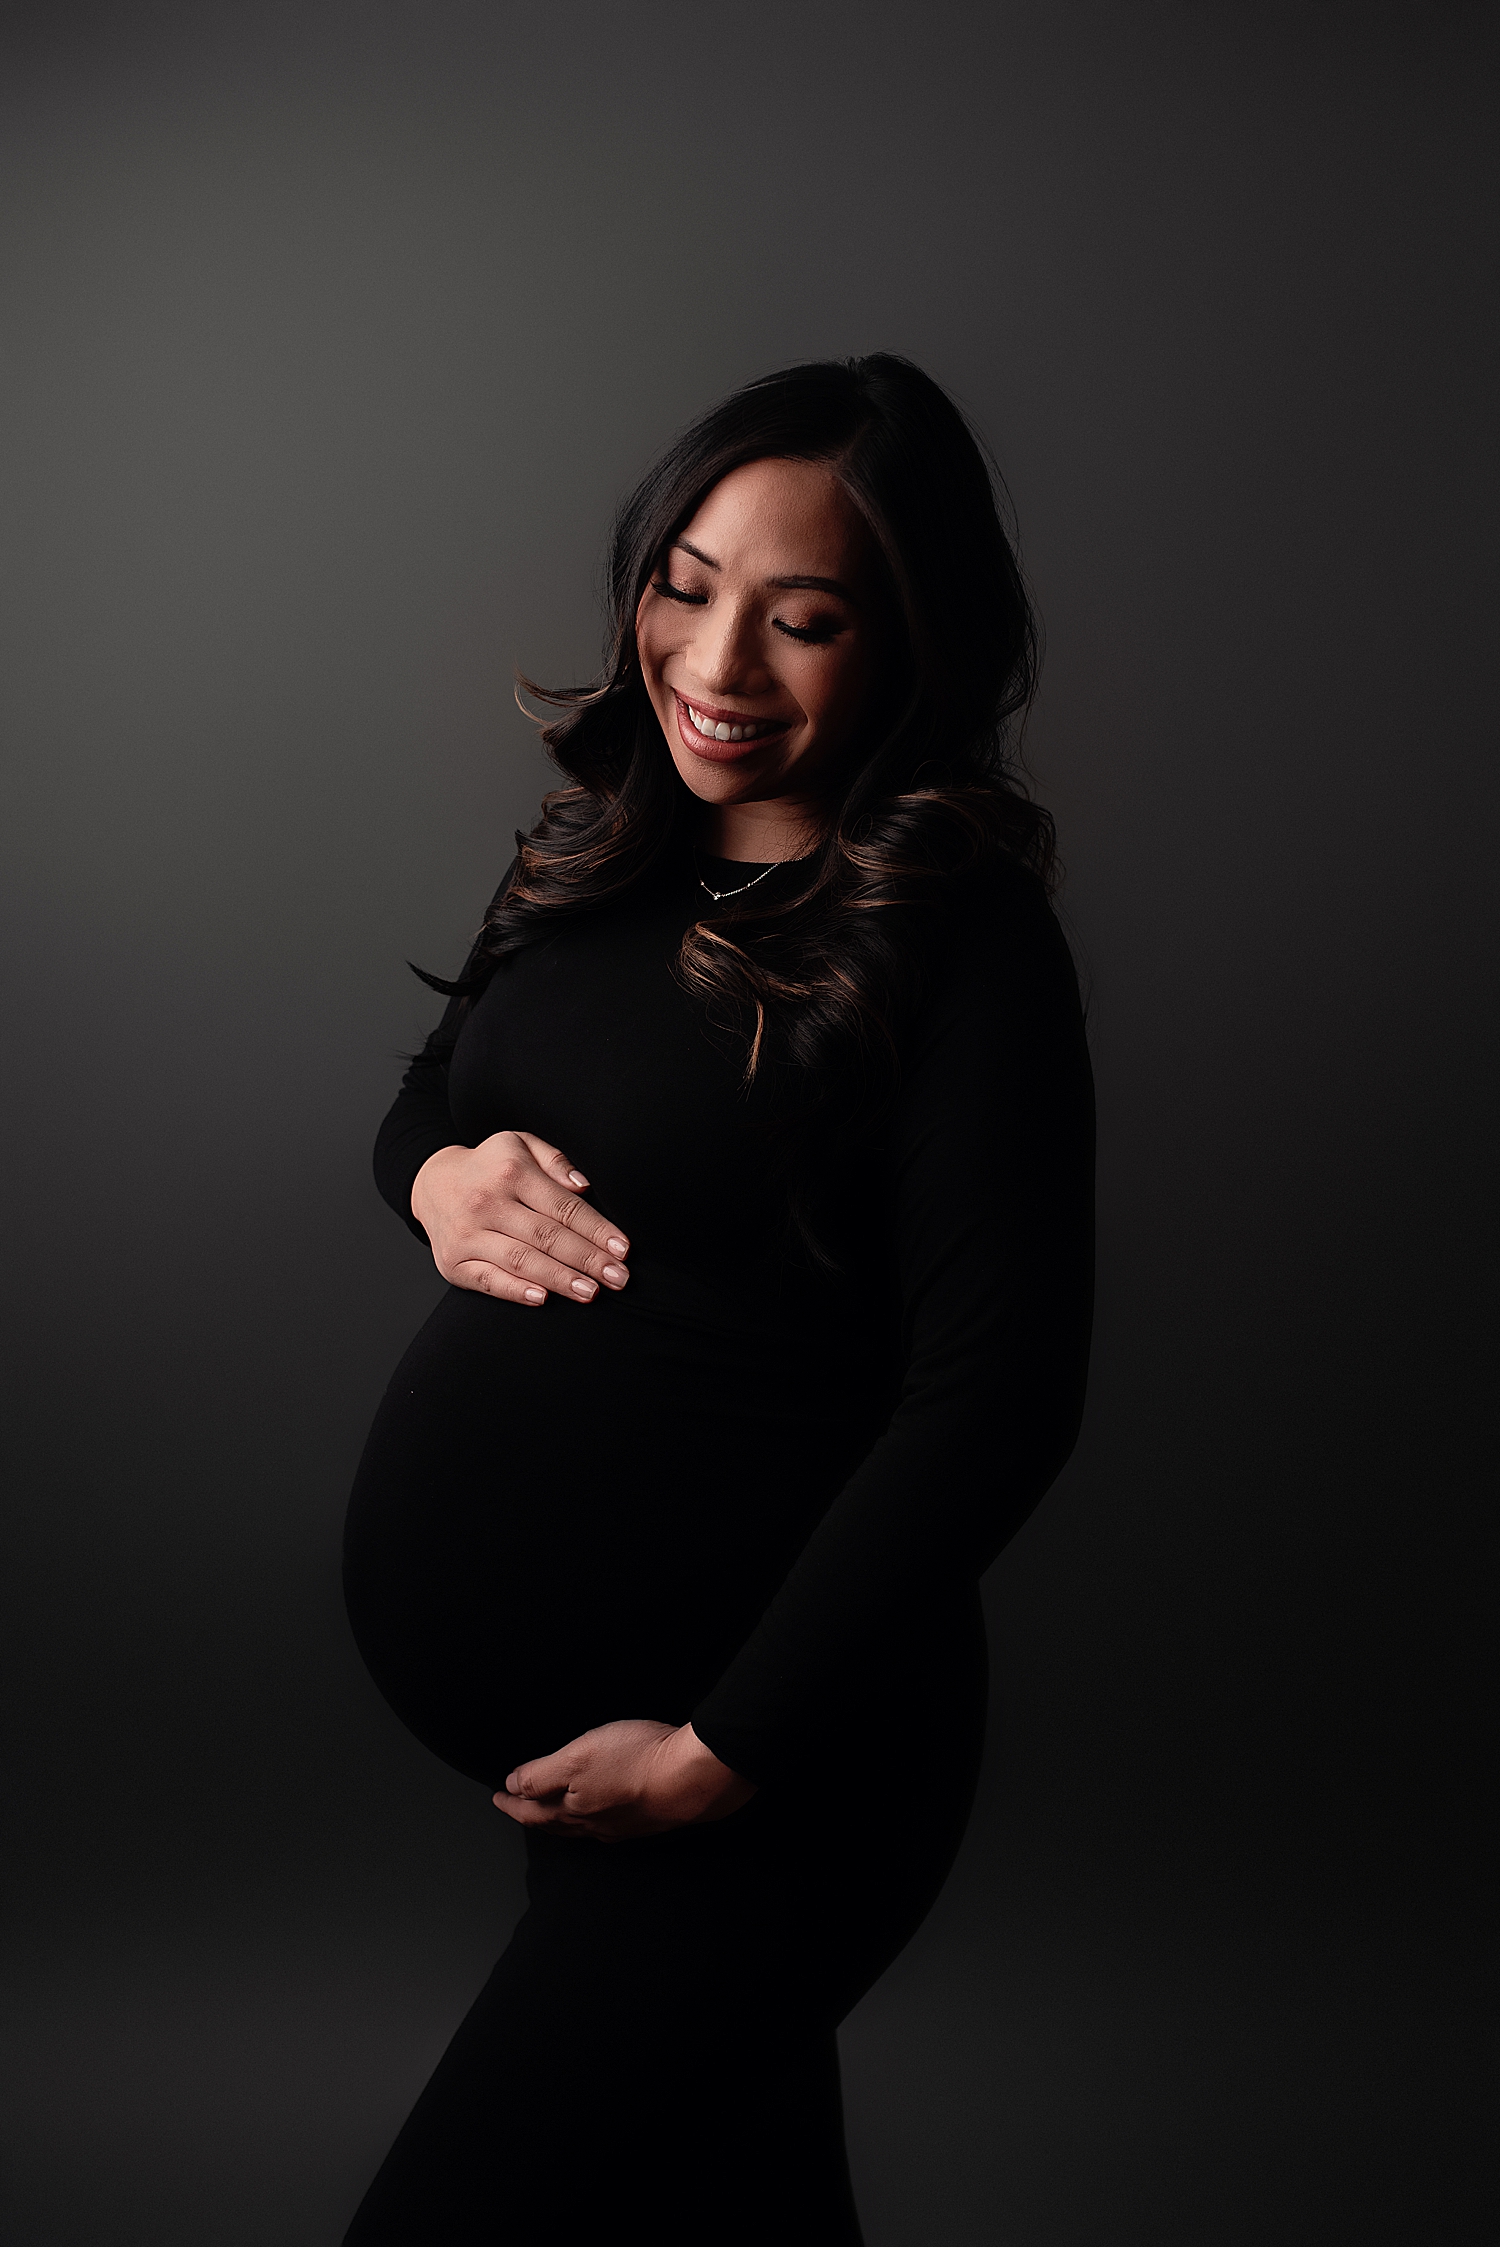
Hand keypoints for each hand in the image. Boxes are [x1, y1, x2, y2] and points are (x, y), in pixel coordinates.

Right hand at [411, 1130, 629, 1306]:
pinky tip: (543, 1298)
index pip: (563, 1207)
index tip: (623, 1249)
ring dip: (560, 1279)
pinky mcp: (453, 1262)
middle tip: (618, 1278)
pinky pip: (489, 1280)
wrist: (431, 1184)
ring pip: (522, 1261)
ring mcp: (468, 1234)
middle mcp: (487, 1203)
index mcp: (511, 1172)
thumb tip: (584, 1186)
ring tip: (591, 1292)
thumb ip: (554, 1160)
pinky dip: (516, 1290)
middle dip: (587, 1259)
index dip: (596, 1229)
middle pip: (547, 1236)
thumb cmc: (489, 1167)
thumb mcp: (519, 1145)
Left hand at [493, 1720, 755, 1840]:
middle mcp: (594, 1825)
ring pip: (580, 1827)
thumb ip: (541, 1774)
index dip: (511, 1803)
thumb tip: (512, 1787)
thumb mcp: (577, 1757)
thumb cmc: (636, 1761)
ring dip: (560, 1820)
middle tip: (516, 1806)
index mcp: (572, 1810)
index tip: (497, 1797)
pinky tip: (601, 1813)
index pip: (531, 1811)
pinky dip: (592, 1820)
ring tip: (551, 1813)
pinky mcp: (647, 1819)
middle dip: (531, 1814)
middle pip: (553, 1824)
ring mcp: (622, 1825)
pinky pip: (608, 1825)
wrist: (692, 1778)